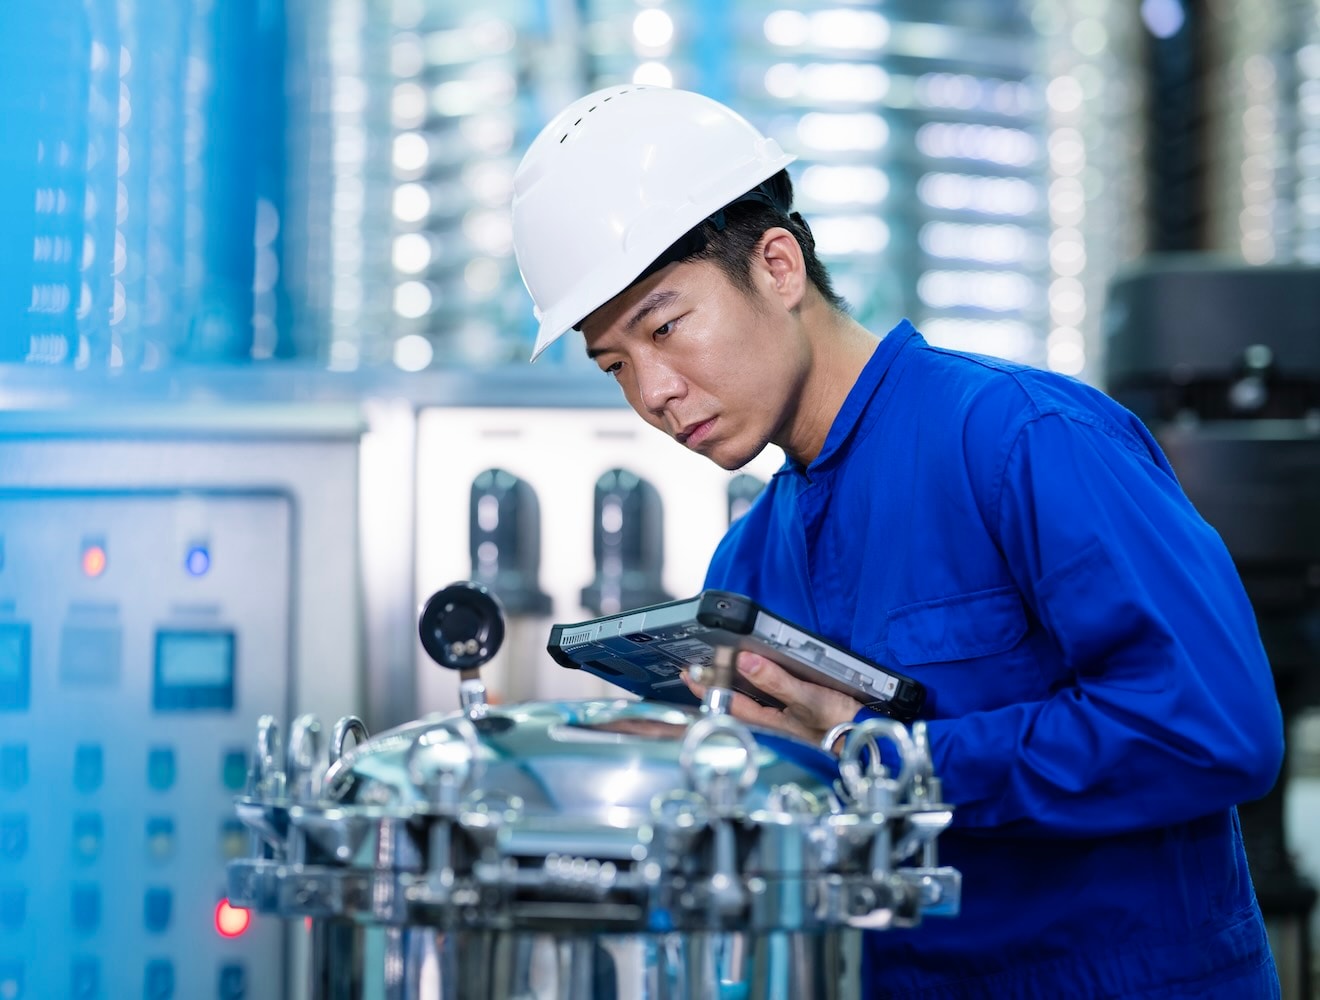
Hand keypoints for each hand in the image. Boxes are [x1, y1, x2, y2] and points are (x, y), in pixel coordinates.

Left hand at [681, 651, 862, 750]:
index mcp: (768, 719)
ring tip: (709, 677)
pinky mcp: (791, 716)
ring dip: (726, 692)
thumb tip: (745, 661)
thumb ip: (775, 681)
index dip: (707, 688)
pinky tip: (744, 688)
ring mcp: (780, 720)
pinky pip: (759, 704)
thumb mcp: (806, 698)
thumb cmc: (838, 724)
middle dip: (710, 691)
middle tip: (691, 675)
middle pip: (731, 705)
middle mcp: (770, 721)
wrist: (863, 738)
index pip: (728, 702)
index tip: (689, 674)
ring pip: (744, 706)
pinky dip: (746, 694)